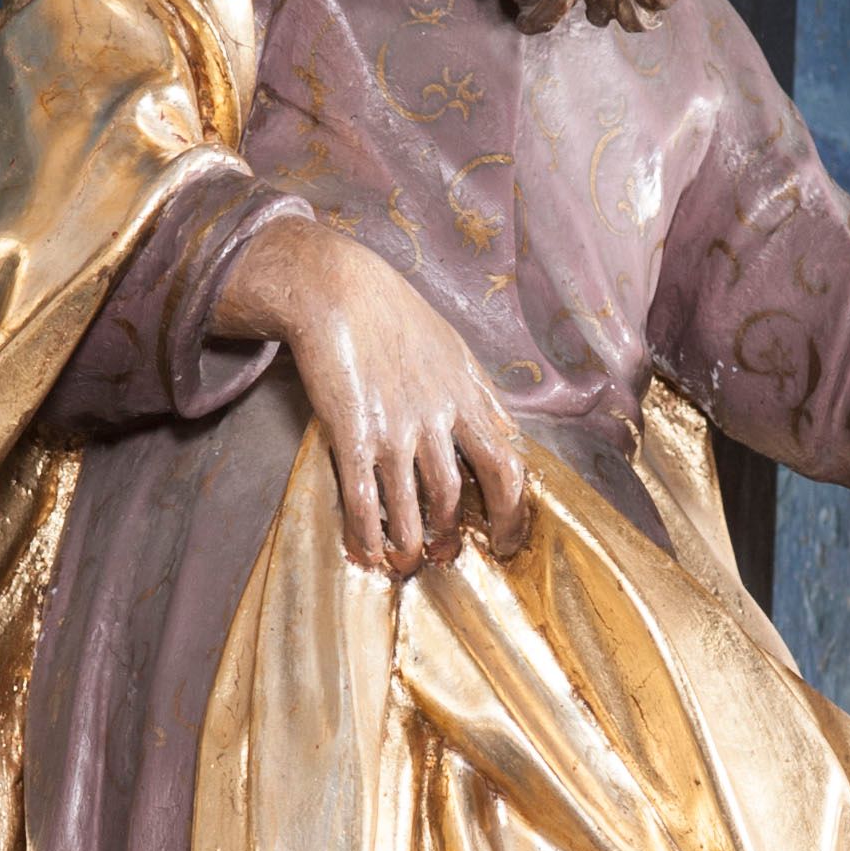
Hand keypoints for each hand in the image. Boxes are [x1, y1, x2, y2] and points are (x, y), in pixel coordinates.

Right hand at [212, 217, 528, 570]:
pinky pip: (364, 501)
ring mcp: (396, 429)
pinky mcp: (354, 435)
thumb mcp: (453, 350)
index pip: (507, 466)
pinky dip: (366, 535)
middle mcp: (438, 418)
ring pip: (414, 508)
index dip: (512, 513)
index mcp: (468, 397)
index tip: (506, 539)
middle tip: (443, 553)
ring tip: (406, 562)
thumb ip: (476, 394)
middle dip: (450, 535)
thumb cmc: (395, 316)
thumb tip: (499, 432)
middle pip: (456, 496)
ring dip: (410, 544)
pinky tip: (364, 554)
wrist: (337, 288)